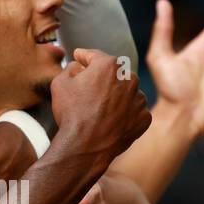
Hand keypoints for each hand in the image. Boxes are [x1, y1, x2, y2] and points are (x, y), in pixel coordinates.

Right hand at [51, 48, 150, 163]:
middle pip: (113, 74)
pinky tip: (110, 122)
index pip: (94, 56)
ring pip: (126, 92)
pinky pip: (133, 111)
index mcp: (109, 65)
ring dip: (115, 97)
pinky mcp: (144, 118)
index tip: (80, 57)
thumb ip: (69, 68)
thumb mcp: (60, 84)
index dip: (84, 57)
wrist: (86, 148)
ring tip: (100, 112)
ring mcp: (139, 99)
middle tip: (88, 92)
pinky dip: (124, 115)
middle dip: (101, 80)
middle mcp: (129, 78)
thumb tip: (76, 67)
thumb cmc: (72, 115)